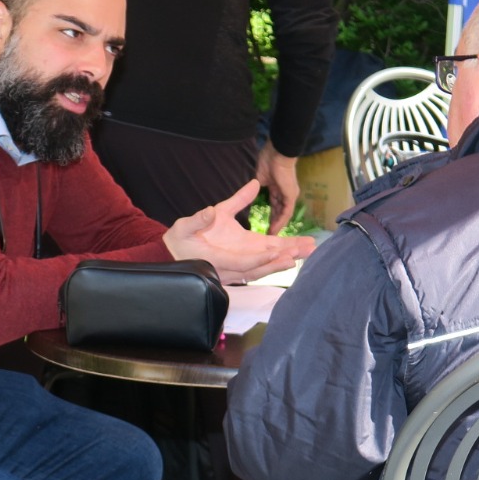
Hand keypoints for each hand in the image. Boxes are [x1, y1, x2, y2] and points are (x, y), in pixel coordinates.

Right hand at [163, 179, 315, 282]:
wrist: (172, 256)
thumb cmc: (180, 240)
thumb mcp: (186, 225)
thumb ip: (199, 218)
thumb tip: (209, 211)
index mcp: (218, 259)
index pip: (243, 261)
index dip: (261, 258)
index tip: (277, 252)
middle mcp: (230, 268)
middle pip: (261, 266)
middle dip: (284, 258)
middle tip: (306, 250)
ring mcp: (235, 269)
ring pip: (264, 267)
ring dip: (285, 258)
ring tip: (306, 250)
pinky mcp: (238, 265)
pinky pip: (260, 266)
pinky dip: (276, 260)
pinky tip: (292, 254)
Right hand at [255, 143, 300, 233]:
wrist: (277, 152)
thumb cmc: (267, 161)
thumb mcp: (259, 179)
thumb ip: (255, 189)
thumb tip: (247, 197)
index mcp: (278, 188)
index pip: (275, 206)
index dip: (270, 216)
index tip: (264, 226)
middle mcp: (285, 193)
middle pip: (280, 212)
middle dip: (274, 224)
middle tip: (268, 237)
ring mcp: (289, 195)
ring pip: (284, 214)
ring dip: (278, 226)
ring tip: (271, 237)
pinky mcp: (291, 196)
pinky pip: (286, 212)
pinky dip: (280, 222)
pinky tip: (275, 231)